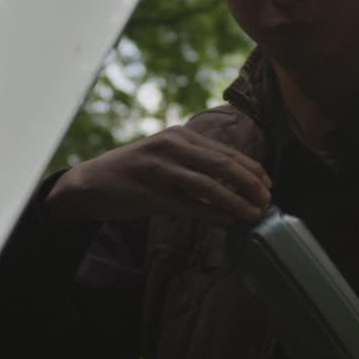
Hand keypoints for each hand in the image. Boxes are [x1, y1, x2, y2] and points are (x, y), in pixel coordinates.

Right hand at [45, 125, 271, 227]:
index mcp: (178, 136)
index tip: (268, 183)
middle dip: (250, 184)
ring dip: (236, 202)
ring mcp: (160, 170)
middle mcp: (171, 147)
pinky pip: (189, 206)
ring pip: (209, 186)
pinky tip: (227, 223)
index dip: (251, 168)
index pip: (225, 150)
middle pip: (222, 164)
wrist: (90, 183)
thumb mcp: (164, 156)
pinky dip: (212, 215)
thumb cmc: (133, 173)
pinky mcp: (150, 194)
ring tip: (253, 215)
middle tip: (267, 200)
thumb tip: (231, 180)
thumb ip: (193, 161)